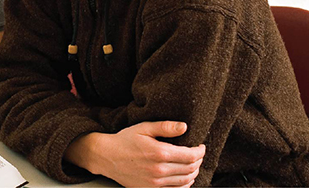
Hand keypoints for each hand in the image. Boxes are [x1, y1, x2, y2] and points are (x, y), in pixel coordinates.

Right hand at [66, 121, 204, 187]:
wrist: (107, 157)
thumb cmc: (124, 140)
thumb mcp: (144, 128)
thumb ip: (165, 127)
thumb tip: (184, 126)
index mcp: (160, 153)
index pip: (190, 155)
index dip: (200, 151)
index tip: (201, 146)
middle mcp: (160, 170)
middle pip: (190, 168)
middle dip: (198, 161)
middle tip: (198, 154)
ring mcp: (156, 183)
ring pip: (185, 181)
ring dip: (193, 173)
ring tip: (193, 164)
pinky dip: (185, 185)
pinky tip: (184, 177)